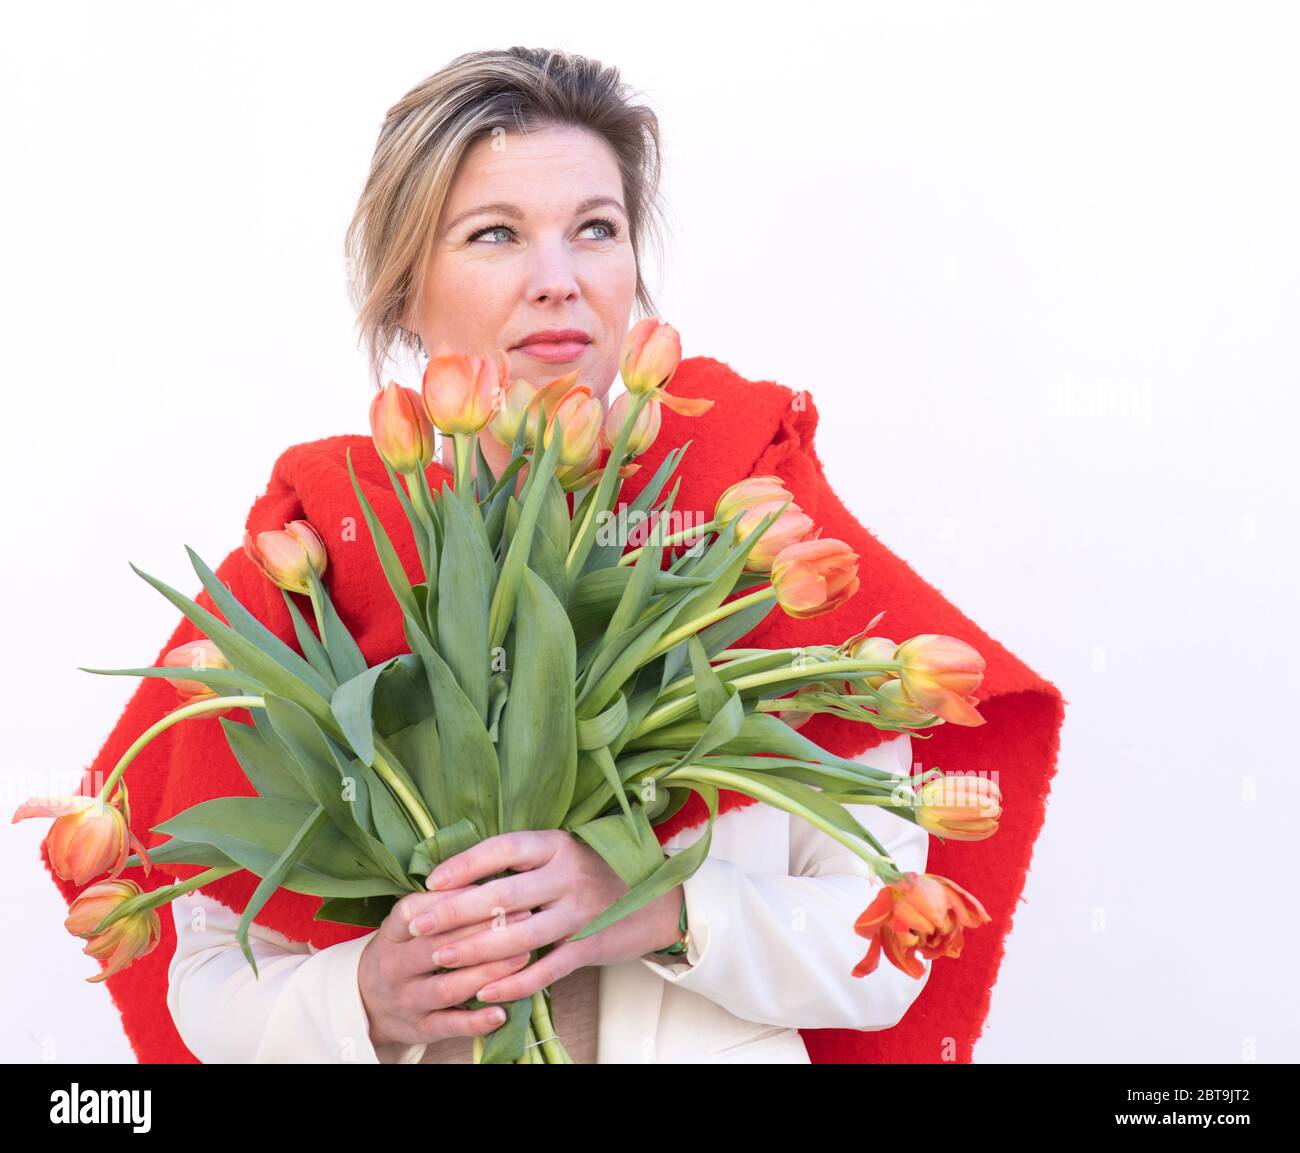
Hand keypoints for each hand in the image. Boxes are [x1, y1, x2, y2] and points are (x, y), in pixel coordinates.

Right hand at [358, 883, 536, 1049]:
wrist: (368, 1004)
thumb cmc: (403, 951)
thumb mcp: (407, 925)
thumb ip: (438, 904)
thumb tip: (489, 875)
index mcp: (391, 933)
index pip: (414, 911)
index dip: (451, 899)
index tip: (491, 886)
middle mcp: (394, 966)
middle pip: (436, 946)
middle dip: (481, 930)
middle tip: (522, 916)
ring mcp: (407, 1000)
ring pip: (447, 987)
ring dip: (487, 972)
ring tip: (522, 957)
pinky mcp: (420, 1029)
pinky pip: (449, 1026)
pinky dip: (476, 1022)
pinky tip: (502, 1012)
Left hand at [401, 829, 686, 1005]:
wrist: (660, 900)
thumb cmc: (598, 873)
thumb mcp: (564, 853)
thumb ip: (523, 861)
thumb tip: (460, 873)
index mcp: (557, 845)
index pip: (503, 848)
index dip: (464, 864)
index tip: (431, 881)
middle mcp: (568, 875)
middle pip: (502, 894)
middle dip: (454, 912)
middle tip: (419, 923)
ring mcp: (580, 912)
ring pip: (518, 936)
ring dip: (474, 950)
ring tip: (441, 957)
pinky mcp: (589, 946)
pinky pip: (545, 970)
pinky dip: (513, 985)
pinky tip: (484, 993)